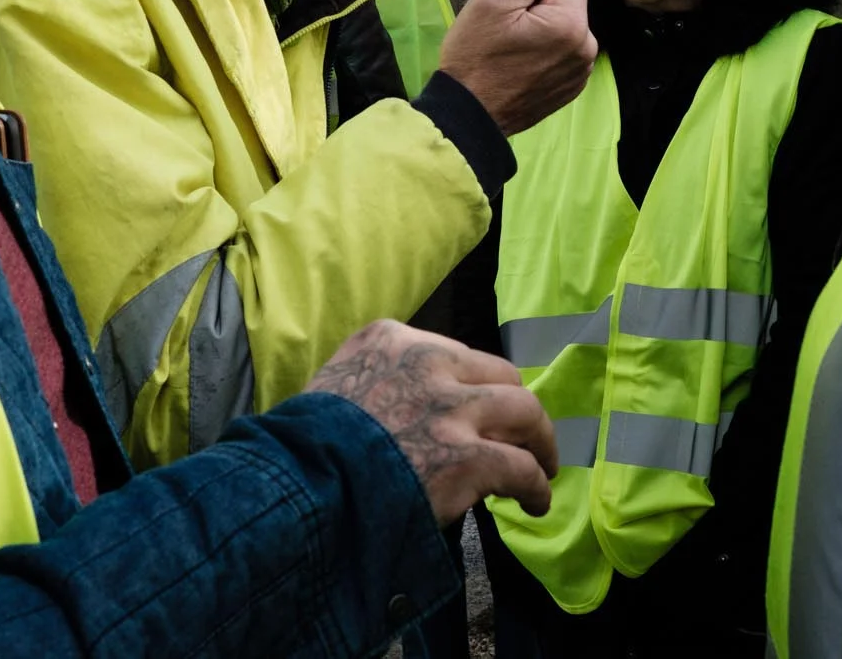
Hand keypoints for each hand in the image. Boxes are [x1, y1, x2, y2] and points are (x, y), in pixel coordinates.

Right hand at [307, 319, 557, 525]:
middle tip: (525, 435)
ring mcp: (452, 409)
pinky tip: (536, 502)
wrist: (298, 485)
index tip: (479, 409)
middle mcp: (429, 363)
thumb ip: (377, 382)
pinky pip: (522, 468)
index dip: (474, 386)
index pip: (456, 354)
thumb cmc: (304, 446)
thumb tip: (407, 413)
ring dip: (540, 440)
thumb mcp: (335, 385)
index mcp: (392, 339)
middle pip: (500, 376)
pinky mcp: (469, 457)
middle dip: (516, 408)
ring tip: (543, 465)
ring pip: (525, 412)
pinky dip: (537, 486)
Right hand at [436, 0, 595, 134]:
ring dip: (543, 28)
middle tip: (507, 27)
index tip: (511, 5)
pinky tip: (520, 65)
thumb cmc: (475, 55)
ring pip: (565, 25)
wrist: (468, 115)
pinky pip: (563, 51)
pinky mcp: (572, 87)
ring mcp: (581, 71)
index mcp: (571, 22)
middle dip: (540, 4)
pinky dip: (545, 51)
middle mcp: (587, 47)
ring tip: (511, 47)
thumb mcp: (495, 0)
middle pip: (568, 0)